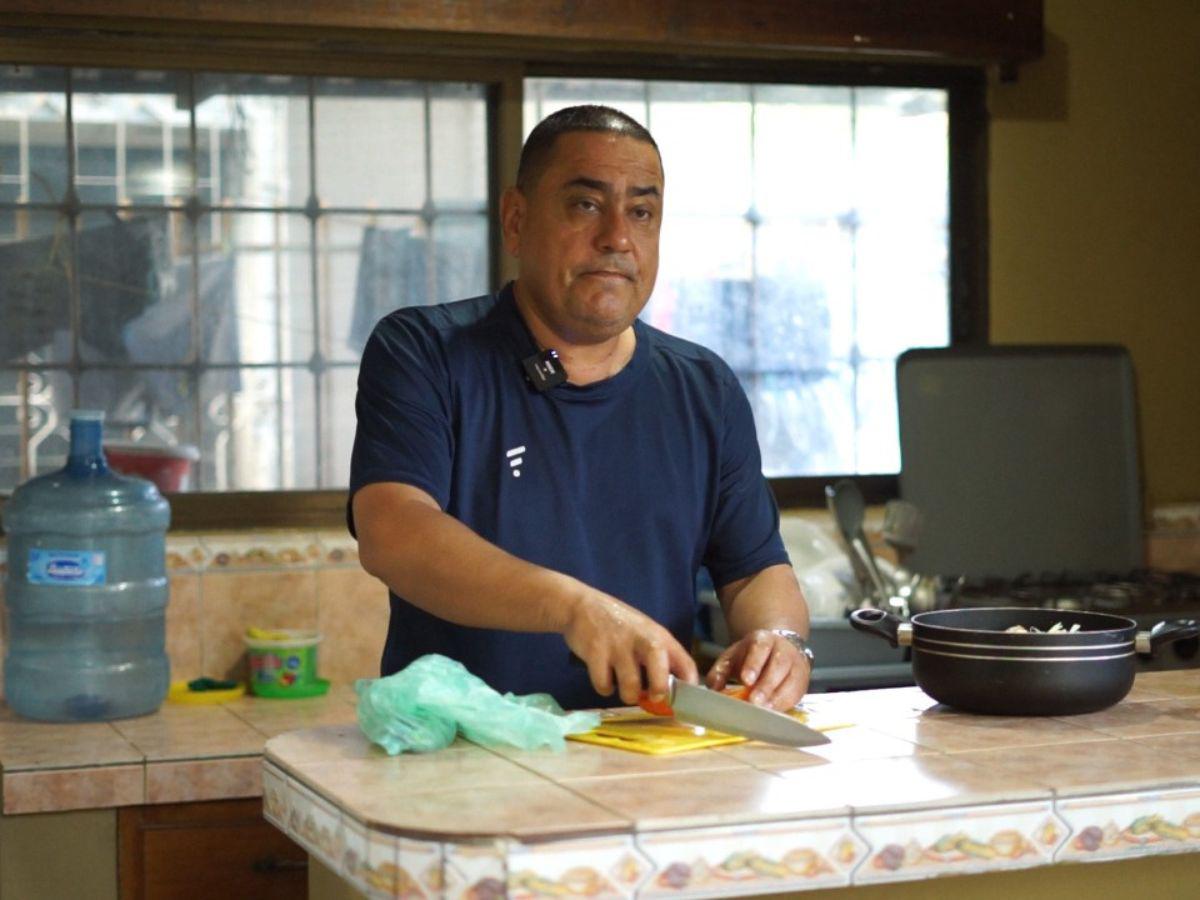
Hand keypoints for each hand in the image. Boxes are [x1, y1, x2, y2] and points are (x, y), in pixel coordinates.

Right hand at [564, 590, 698, 705]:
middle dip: (658, 693)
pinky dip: (604, 688)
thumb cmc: (618, 623)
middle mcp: (642, 640)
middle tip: (652, 697)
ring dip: (628, 695)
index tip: (683, 700)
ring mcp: (618, 647)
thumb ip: (659, 655)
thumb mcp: (645, 631)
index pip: (685, 664)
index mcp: (659, 636)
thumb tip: (672, 688)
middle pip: (660, 677)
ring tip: (623, 687)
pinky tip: (604, 679)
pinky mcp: (596, 653)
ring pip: (631, 688)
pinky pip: (604, 685)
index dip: (689, 687)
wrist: (581, 605)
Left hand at [705, 629, 810, 710]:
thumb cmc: (751, 657)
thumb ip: (720, 672)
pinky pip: (796, 695)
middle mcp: (784, 650)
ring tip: (764, 710)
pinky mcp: (802, 682)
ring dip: (777, 698)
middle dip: (766, 685)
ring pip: (791, 681)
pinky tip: (773, 713)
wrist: (777, 650)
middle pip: (778, 666)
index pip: (760, 650)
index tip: (746, 680)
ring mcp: (796, 666)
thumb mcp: (732, 658)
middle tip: (754, 701)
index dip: (754, 665)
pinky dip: (785, 705)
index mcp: (764, 640)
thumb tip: (714, 689)